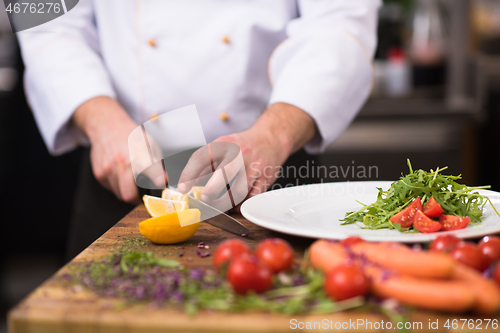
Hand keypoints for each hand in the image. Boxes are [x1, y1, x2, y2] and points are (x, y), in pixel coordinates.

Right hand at [72, 97, 163, 202]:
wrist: (107, 126)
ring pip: (119, 194)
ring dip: (127, 193)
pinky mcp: (99, 173)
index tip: (161, 183)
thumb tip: (164, 181)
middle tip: (143, 198)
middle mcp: (122, 162)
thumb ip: (157, 163)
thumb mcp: (149, 144)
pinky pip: (111, 188)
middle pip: (129, 194)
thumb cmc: (132, 136)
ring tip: (132, 183)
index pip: (149, 168)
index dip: (156, 177)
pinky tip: (121, 177)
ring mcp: (108, 168)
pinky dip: (118, 187)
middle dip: (137, 200)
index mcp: (138, 153)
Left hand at [178, 103, 316, 210]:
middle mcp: (239, 154)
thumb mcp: (220, 147)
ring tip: (217, 206)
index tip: (182, 188)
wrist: (270, 139)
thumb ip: (203, 164)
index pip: (202, 157)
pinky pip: (251, 197)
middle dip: (212, 191)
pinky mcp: (265, 178)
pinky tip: (233, 206)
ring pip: (239, 191)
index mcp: (224, 144)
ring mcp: (254, 166)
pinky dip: (240, 206)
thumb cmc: (241, 146)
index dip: (189, 174)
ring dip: (225, 204)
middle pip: (225, 174)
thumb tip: (183, 183)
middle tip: (204, 199)